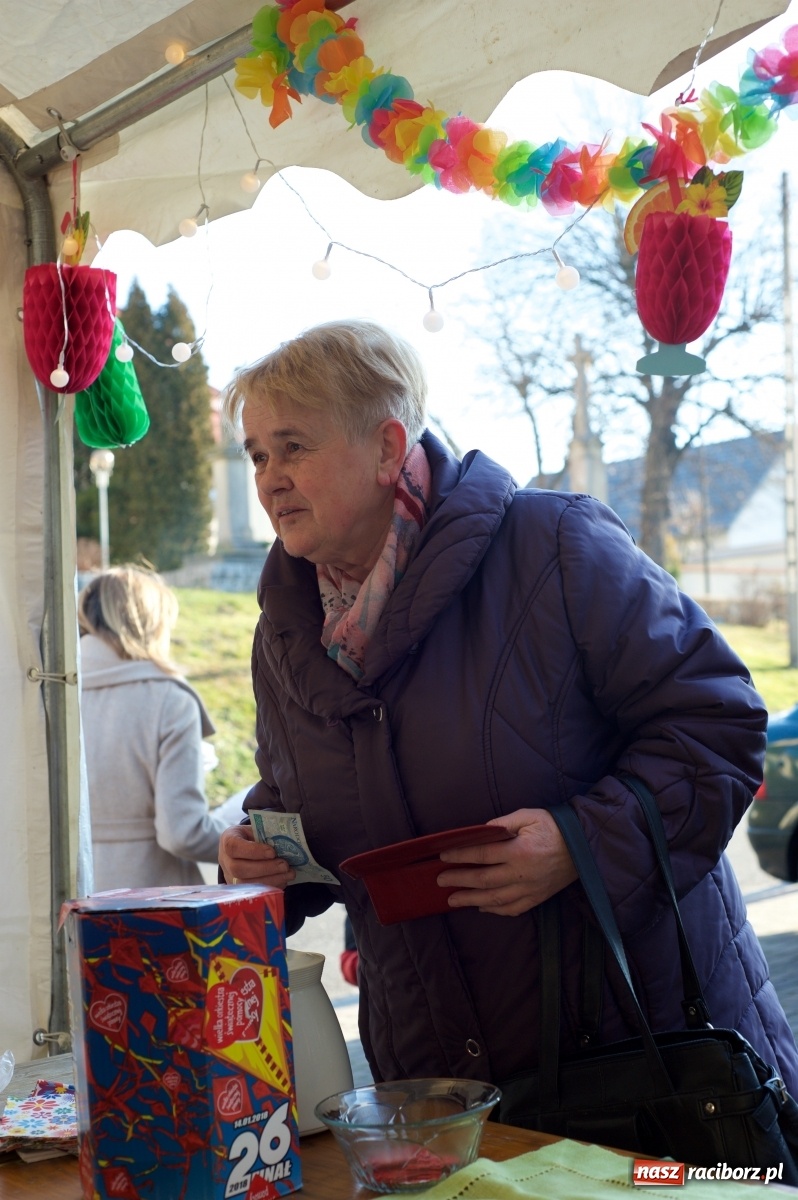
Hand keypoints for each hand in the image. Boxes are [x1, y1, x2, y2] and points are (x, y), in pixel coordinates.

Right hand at [219, 824, 295, 888]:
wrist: (243, 848)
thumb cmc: (252, 837)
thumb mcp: (256, 829)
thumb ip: (266, 836)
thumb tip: (285, 845)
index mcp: (228, 840)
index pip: (233, 847)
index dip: (253, 851)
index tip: (272, 852)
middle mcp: (225, 860)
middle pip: (239, 869)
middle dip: (265, 868)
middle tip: (284, 865)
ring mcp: (230, 877)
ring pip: (246, 884)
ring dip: (271, 880)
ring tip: (288, 873)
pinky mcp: (239, 889)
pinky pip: (253, 892)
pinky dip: (272, 886)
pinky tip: (284, 880)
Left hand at [436, 808, 577, 916]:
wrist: (585, 847)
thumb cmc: (554, 827)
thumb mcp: (529, 816)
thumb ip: (504, 823)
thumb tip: (482, 830)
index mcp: (520, 851)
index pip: (483, 854)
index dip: (461, 856)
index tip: (443, 856)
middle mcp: (523, 874)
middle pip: (484, 880)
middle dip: (460, 880)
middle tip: (440, 880)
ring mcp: (530, 889)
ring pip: (495, 899)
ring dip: (471, 900)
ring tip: (452, 900)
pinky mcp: (538, 898)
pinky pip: (513, 908)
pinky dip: (495, 910)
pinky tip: (481, 907)